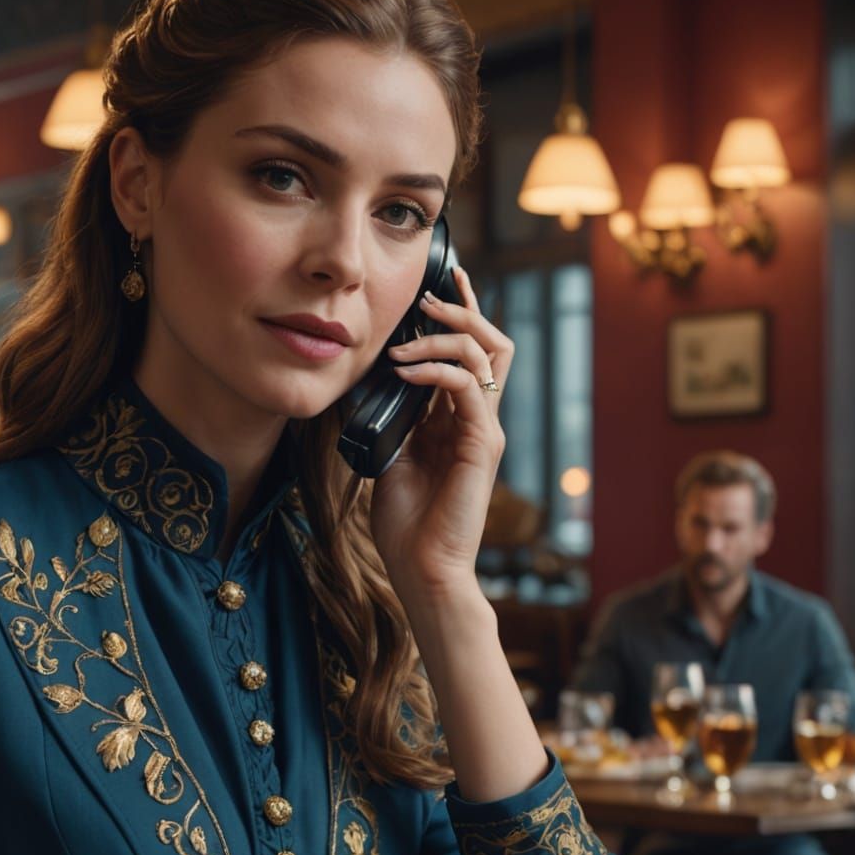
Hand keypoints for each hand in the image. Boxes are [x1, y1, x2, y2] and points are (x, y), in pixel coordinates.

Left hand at [368, 266, 512, 598]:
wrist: (422, 569)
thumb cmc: (405, 524)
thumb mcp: (388, 457)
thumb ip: (388, 421)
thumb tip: (363, 383)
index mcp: (458, 419)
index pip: (469, 353)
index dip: (456, 314)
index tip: (433, 285)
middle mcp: (478, 419)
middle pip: (491, 342)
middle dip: (461, 310)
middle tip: (424, 298)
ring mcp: (483, 430)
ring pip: (485, 356)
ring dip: (445, 336)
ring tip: (405, 342)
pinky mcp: (480, 445)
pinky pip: (468, 389)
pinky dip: (437, 372)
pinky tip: (405, 373)